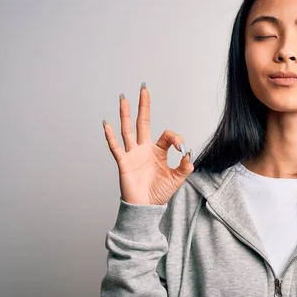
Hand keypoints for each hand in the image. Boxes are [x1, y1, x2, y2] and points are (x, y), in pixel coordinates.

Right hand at [102, 82, 193, 204]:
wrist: (145, 208)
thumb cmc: (159, 193)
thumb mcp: (177, 179)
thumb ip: (185, 166)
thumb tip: (189, 153)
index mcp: (158, 152)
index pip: (167, 136)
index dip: (176, 139)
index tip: (182, 148)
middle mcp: (144, 149)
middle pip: (143, 123)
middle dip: (144, 106)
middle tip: (144, 89)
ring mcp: (132, 155)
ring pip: (128, 130)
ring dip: (126, 114)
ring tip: (124, 98)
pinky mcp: (123, 163)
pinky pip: (116, 147)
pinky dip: (110, 136)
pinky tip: (106, 124)